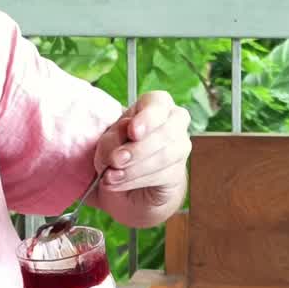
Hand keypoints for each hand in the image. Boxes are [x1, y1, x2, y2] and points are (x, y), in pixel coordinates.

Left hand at [94, 90, 190, 206]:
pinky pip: (162, 175)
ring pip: (164, 155)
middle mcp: (174, 122)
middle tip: (116, 160)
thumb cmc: (117, 151)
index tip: (132, 132)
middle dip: (138, 149)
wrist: (125, 184)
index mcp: (156, 105)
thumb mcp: (108, 141)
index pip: (159, 102)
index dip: (147, 117)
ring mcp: (180, 147)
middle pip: (166, 131)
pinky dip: (135, 180)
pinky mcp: (178, 173)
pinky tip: (118, 183)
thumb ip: (113, 138)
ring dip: (133, 168)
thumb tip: (123, 142)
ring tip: (111, 176)